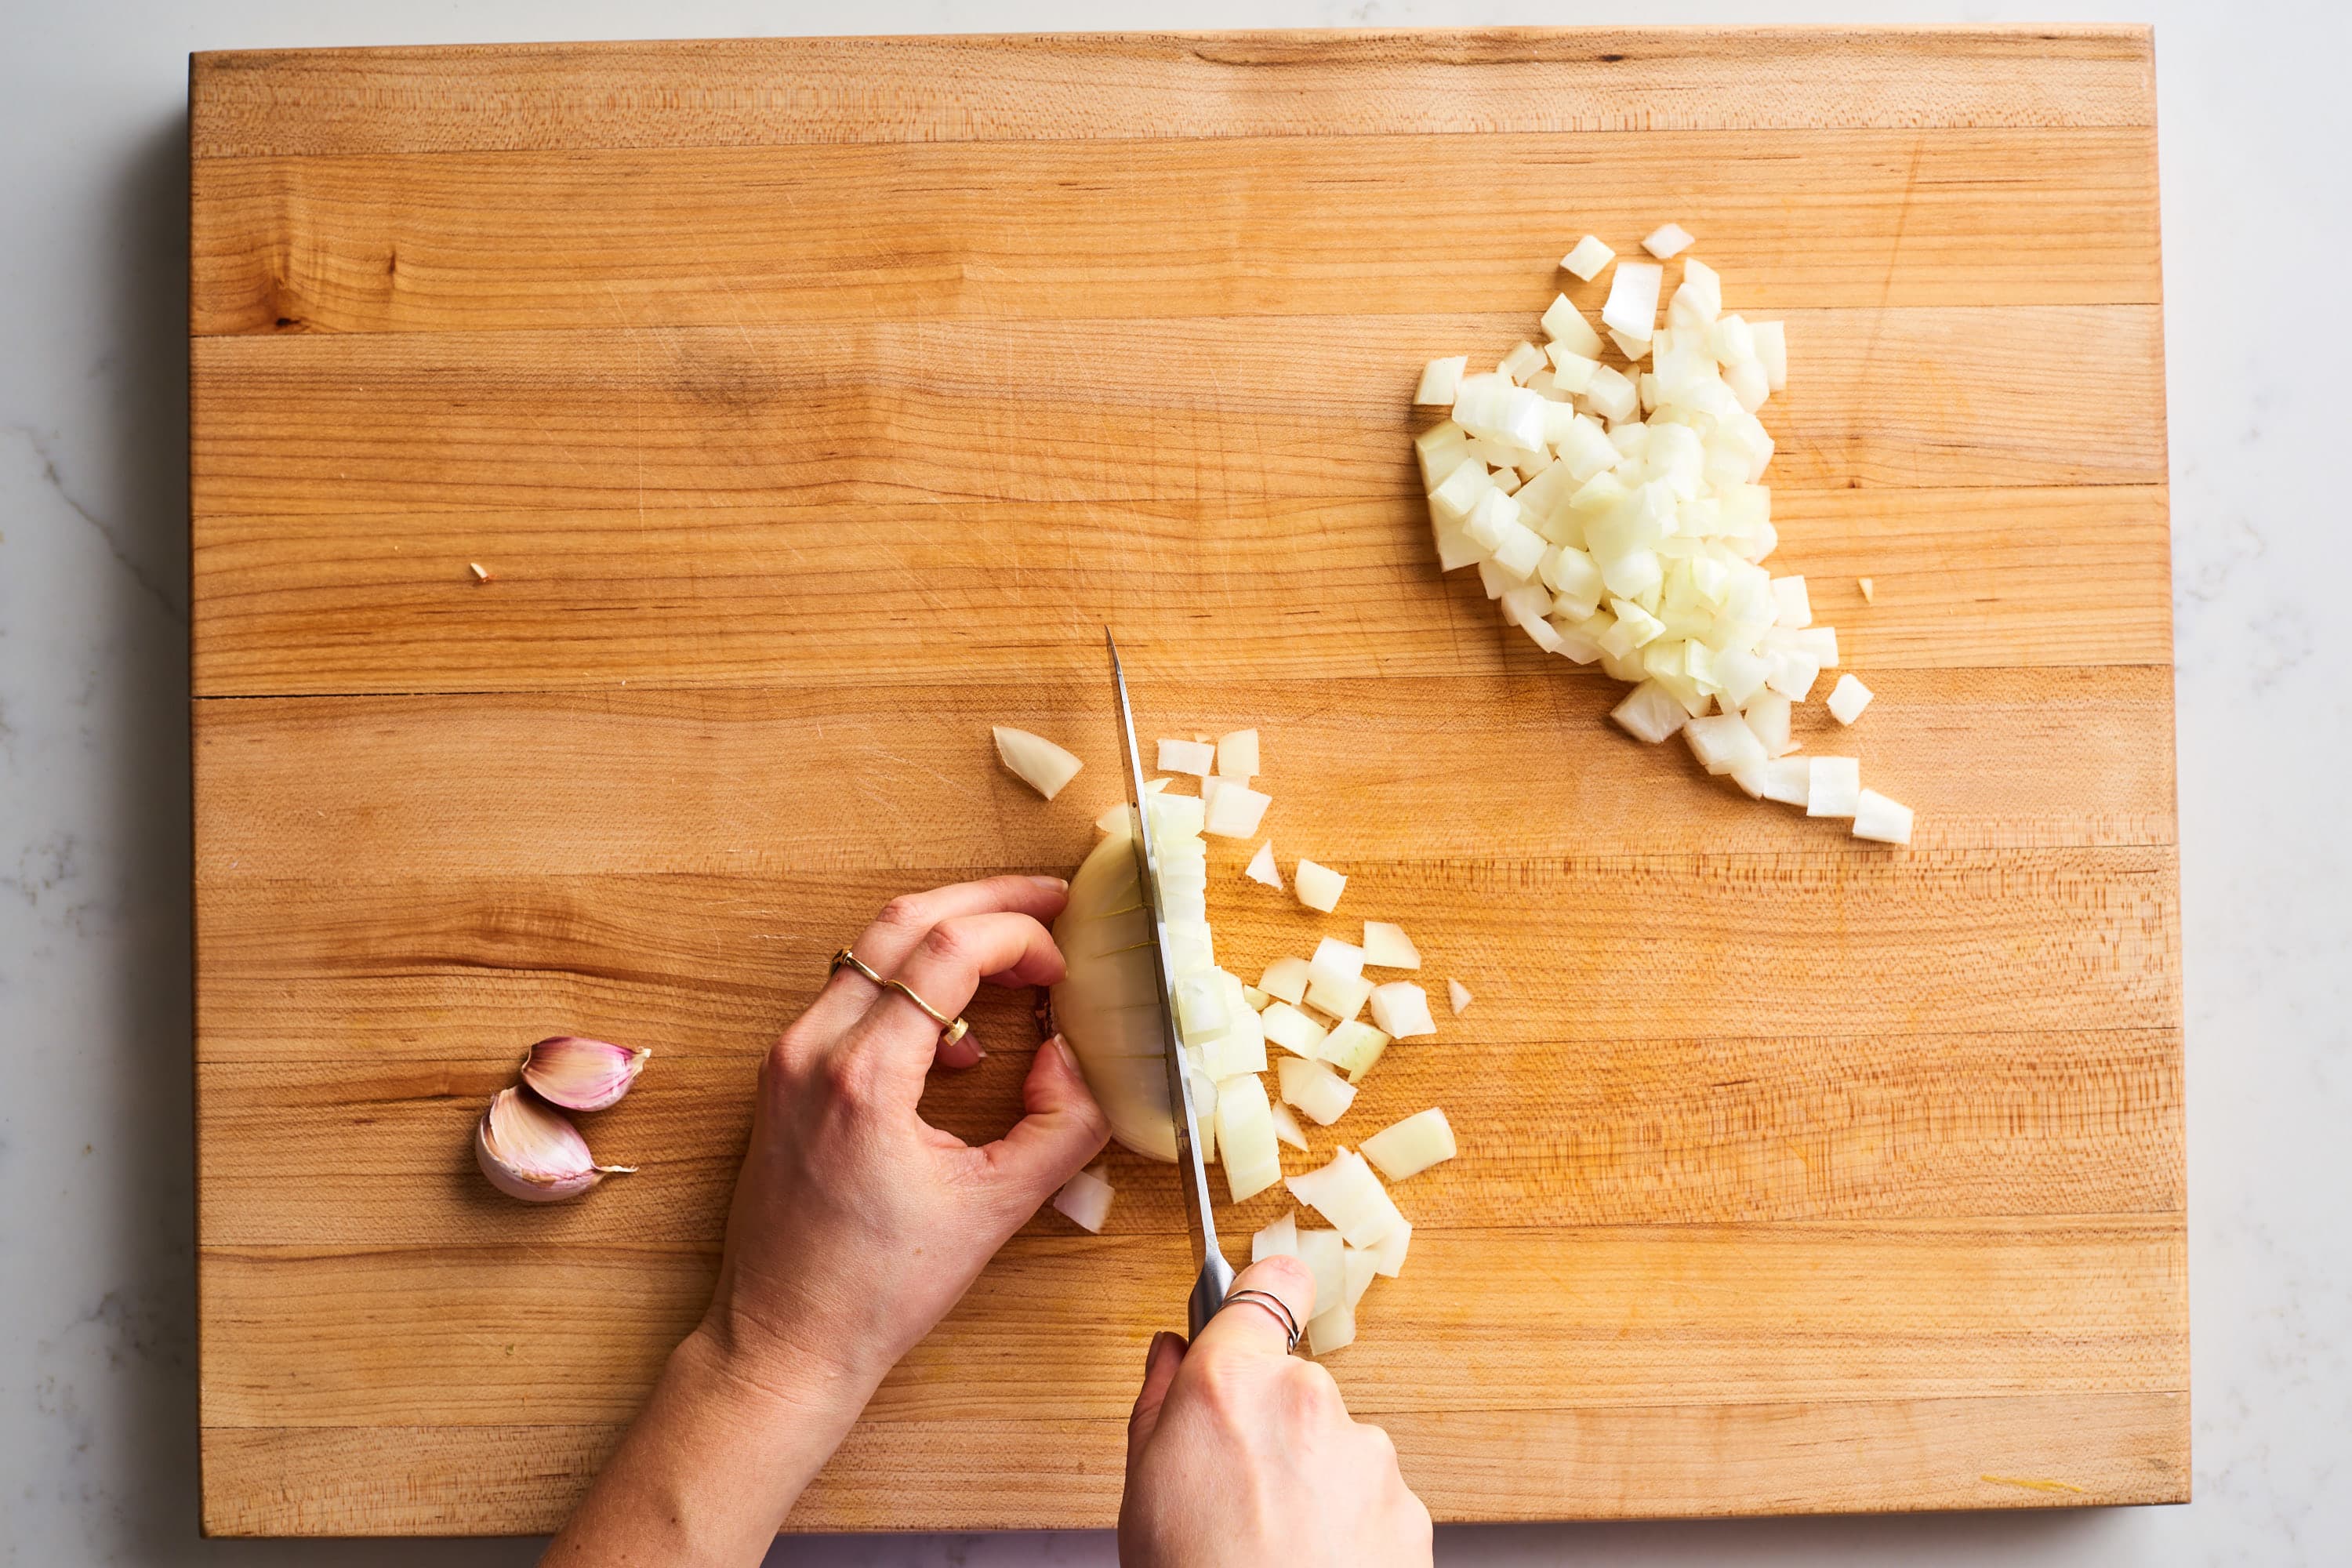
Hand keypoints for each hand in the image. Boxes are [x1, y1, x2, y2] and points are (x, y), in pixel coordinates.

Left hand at [704, 872, 1111, 1392]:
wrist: (784, 1341)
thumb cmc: (876, 1291)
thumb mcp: (997, 1211)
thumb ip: (1060, 1125)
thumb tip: (1074, 1059)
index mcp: (863, 1076)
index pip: (946, 947)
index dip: (1020, 937)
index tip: (1064, 966)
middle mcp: (811, 1049)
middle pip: (902, 918)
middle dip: (986, 901)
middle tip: (1051, 904)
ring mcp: (788, 1057)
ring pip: (871, 947)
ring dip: (948, 939)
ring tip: (1017, 968)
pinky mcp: (783, 1074)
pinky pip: (853, 993)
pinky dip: (912, 986)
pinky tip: (958, 1041)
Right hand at [1119, 1256, 1433, 1567]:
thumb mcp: (1140, 1488)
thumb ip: (1160, 1402)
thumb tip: (1173, 1354)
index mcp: (1232, 1384)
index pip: (1266, 1285)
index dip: (1262, 1294)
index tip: (1260, 1302)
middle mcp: (1307, 1401)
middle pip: (1295, 1384)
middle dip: (1274, 1425)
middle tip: (1239, 1489)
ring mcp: (1367, 1453)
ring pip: (1338, 1445)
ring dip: (1315, 1480)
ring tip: (1276, 1542)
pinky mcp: (1409, 1506)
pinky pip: (1374, 1496)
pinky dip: (1351, 1525)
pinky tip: (1314, 1563)